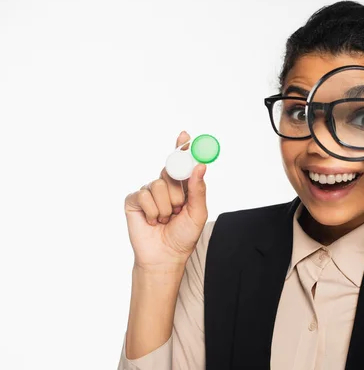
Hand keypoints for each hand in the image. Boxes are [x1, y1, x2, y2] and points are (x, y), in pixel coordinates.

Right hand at [124, 131, 207, 269]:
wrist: (165, 256)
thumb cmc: (183, 236)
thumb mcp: (197, 212)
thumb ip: (198, 189)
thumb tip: (200, 166)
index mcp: (181, 187)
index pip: (181, 163)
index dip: (182, 147)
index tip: (185, 135)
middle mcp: (164, 186)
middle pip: (171, 171)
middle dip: (178, 192)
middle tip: (178, 208)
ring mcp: (148, 192)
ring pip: (159, 185)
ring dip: (166, 207)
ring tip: (165, 220)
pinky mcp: (134, 201)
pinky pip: (145, 196)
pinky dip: (153, 212)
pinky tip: (152, 222)